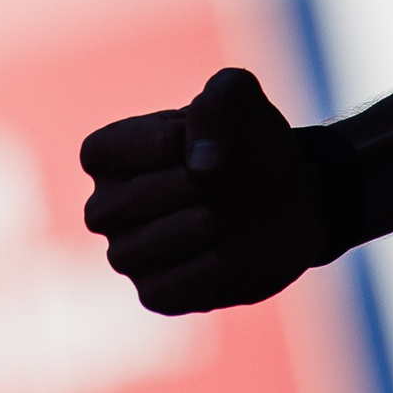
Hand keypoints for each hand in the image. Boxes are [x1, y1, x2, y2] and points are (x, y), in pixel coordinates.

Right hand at [80, 67, 323, 313]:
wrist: (293, 200)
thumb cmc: (251, 144)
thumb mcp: (241, 98)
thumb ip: (215, 105)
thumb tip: (200, 165)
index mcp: (112, 155)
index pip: (99, 153)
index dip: (148, 146)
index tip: (188, 140)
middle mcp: (109, 207)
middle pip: (115, 206)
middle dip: (181, 188)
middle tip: (219, 179)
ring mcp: (129, 254)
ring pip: (132, 252)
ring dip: (193, 228)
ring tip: (226, 213)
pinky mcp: (156, 294)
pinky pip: (163, 290)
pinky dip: (205, 269)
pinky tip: (230, 248)